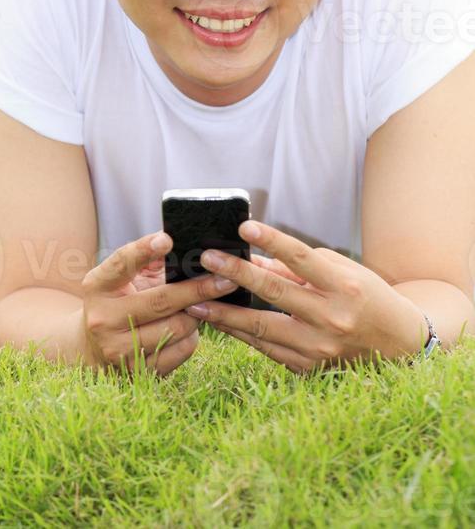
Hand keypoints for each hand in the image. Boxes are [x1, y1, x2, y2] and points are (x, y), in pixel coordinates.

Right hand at [78, 231, 239, 376]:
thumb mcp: (123, 276)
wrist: (94, 347)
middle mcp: (103, 319)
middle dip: (198, 289)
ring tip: (203, 303)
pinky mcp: (138, 372)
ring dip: (197, 313)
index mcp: (97, 286)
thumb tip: (184, 245)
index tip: (167, 239)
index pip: (122, 264)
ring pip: (176, 327)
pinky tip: (189, 325)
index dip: (144, 250)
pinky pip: (182, 350)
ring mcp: (119, 350)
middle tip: (226, 278)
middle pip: (160, 301)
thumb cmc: (118, 299)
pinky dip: (192, 335)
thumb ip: (148, 259)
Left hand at [184, 220, 429, 374]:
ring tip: (195, 301)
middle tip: (207, 259)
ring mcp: (319, 348)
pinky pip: (267, 348)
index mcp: (344, 288)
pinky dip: (241, 334)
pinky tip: (219, 322)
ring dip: (225, 314)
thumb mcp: (340, 273)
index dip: (272, 240)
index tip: (244, 226)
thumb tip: (253, 259)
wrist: (398, 347)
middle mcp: (332, 319)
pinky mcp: (309, 368)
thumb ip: (297, 268)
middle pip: (275, 293)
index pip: (302, 258)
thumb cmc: (366, 298)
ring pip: (262, 328)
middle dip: (236, 274)